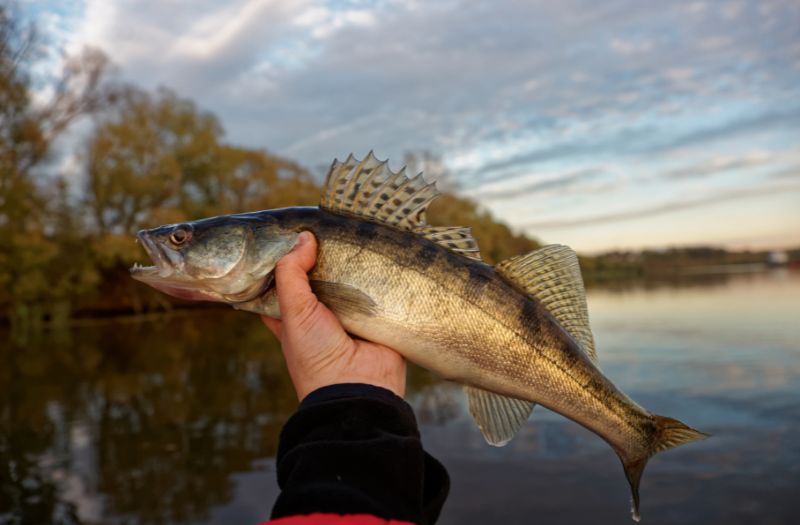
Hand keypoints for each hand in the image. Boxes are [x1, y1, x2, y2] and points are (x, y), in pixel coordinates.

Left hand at [261, 231, 405, 400]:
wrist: (359, 389)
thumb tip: (303, 237)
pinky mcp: (380, 316)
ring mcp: (353, 315)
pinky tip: (382, 249)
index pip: (283, 282)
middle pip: (321, 276)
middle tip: (327, 224)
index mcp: (294, 317)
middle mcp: (322, 314)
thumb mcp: (294, 313)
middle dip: (324, 256)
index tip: (289, 231)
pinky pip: (381, 290)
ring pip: (351, 280)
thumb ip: (291, 274)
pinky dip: (381, 275)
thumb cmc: (316, 357)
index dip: (285, 260)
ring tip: (356, 230)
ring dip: (354, 263)